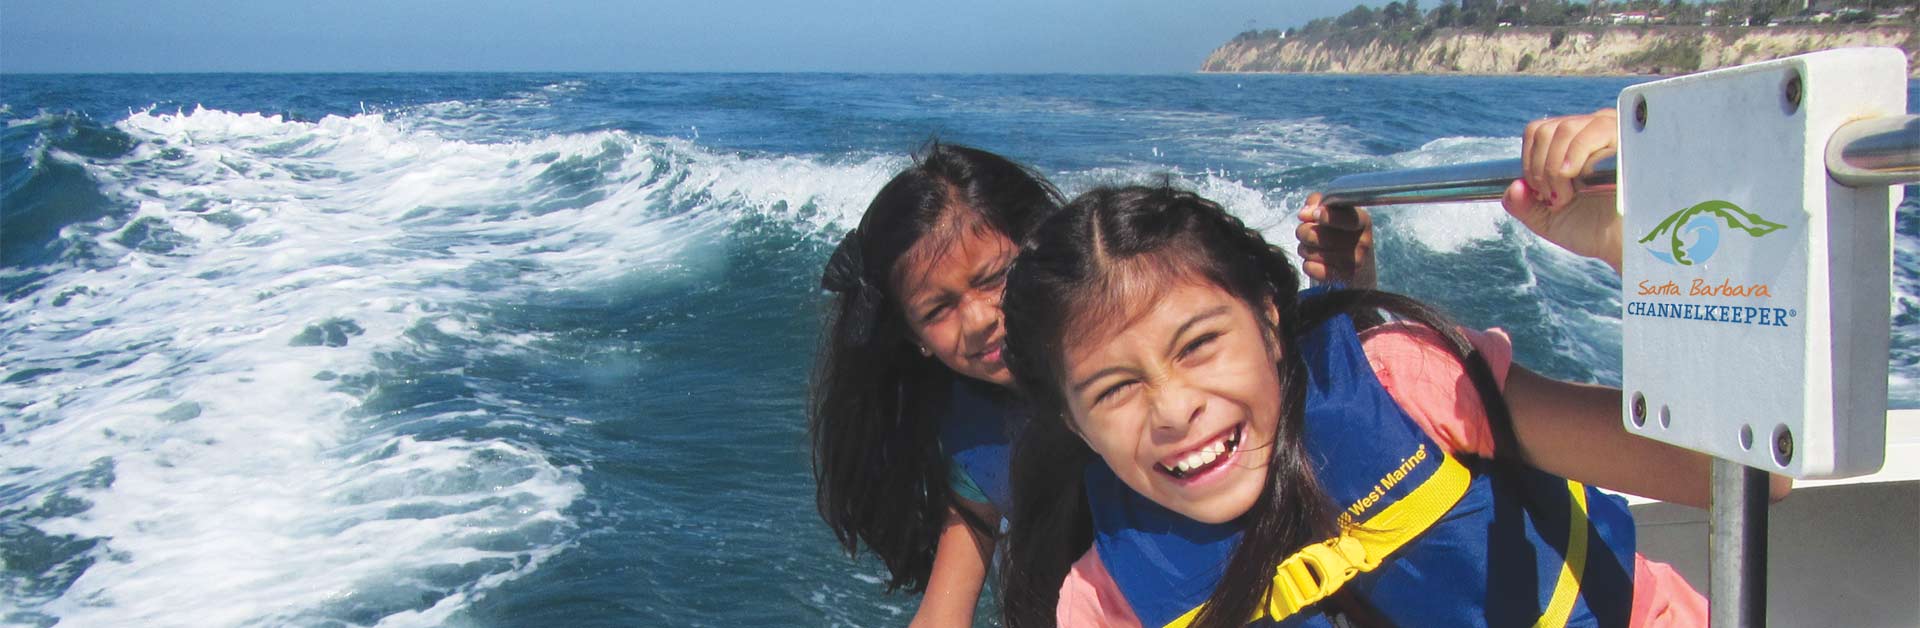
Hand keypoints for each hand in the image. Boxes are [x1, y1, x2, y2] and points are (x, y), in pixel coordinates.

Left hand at [1296, 192, 1375, 288]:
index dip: (1328, 216)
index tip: (1315, 214)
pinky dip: (1307, 264)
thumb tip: (1305, 214)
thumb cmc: (1342, 235)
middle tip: (1304, 232)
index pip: (1346, 218)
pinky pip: (1310, 267)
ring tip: (1313, 247)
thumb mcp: (1336, 214)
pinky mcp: (1342, 279)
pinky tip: (1315, 262)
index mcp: (1362, 221)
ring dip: (1304, 248)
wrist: (1360, 270)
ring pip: (1310, 251)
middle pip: (1317, 234)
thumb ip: (1318, 203)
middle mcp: (1362, 243)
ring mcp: (1353, 263)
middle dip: (1303, 231)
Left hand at [1502, 108, 1623, 273]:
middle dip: (1540, 169)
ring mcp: (1611, 131)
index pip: (1538, 131)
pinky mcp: (1630, 135)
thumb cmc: (1594, 230)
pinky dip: (1575, 155)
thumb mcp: (1547, 220)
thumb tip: (1513, 188)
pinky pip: (1594, 128)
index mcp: (1571, 144)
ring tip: (1571, 195)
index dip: (1530, 162)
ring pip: (1564, 129)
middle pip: (1546, 130)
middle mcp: (1591, 132)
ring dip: (1556, 168)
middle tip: (1556, 198)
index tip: (1540, 193)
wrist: (1627, 243)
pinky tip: (1578, 178)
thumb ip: (1523, 207)